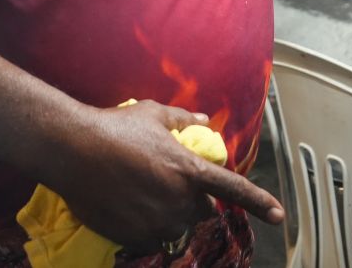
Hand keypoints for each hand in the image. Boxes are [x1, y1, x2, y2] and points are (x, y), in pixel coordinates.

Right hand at [51, 100, 282, 251]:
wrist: (73, 149)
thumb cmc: (114, 127)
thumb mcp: (152, 114)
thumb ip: (182, 119)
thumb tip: (202, 119)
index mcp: (188, 169)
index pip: (233, 190)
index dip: (259, 203)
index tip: (279, 216)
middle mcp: (178, 199)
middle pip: (201, 210)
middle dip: (191, 199)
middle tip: (164, 180)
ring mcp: (157, 221)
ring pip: (175, 225)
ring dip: (168, 213)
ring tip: (140, 190)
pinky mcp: (135, 236)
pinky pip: (151, 238)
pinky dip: (146, 227)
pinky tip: (127, 205)